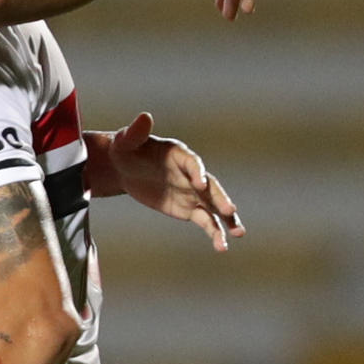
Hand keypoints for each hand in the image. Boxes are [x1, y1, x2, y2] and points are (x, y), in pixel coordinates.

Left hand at [106, 113, 245, 250]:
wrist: (124, 167)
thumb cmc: (125, 149)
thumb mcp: (126, 141)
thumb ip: (136, 132)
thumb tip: (144, 116)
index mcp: (180, 154)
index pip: (192, 163)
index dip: (197, 172)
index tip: (200, 184)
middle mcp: (192, 173)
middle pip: (210, 186)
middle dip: (220, 198)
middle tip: (230, 211)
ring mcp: (193, 192)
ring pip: (213, 207)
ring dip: (226, 220)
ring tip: (238, 235)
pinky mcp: (188, 208)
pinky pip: (205, 221)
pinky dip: (214, 233)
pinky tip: (222, 247)